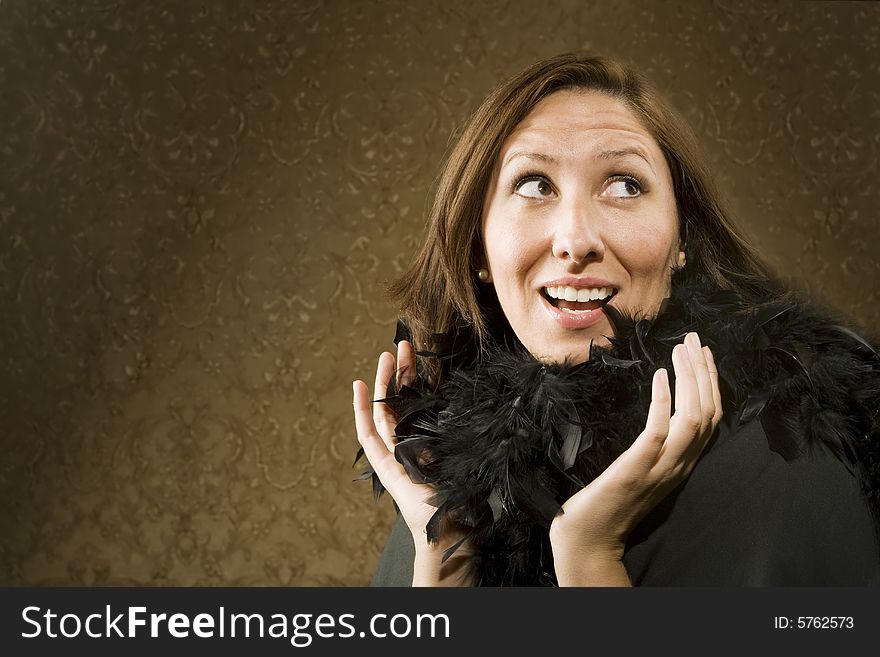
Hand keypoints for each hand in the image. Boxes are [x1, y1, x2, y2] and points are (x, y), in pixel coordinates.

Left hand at [353, 340, 471, 585]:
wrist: (455, 544)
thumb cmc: (442, 521)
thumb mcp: (427, 494)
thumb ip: (420, 468)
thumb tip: (416, 441)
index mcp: (394, 465)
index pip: (371, 429)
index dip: (364, 405)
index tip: (361, 380)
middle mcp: (402, 455)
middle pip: (389, 411)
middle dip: (390, 380)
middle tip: (396, 349)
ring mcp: (418, 452)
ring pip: (406, 412)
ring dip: (405, 383)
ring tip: (408, 354)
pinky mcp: (437, 452)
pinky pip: (424, 422)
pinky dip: (421, 403)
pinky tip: (424, 385)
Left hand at [549, 332, 721, 585]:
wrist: (589, 536)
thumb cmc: (609, 501)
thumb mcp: (642, 469)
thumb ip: (656, 446)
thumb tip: (662, 412)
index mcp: (683, 464)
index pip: (711, 419)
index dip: (711, 384)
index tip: (704, 354)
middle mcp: (680, 466)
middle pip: (708, 413)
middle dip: (704, 373)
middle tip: (695, 340)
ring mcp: (660, 469)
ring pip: (693, 418)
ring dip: (690, 379)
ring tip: (681, 350)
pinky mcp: (636, 469)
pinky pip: (659, 430)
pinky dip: (663, 400)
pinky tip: (658, 375)